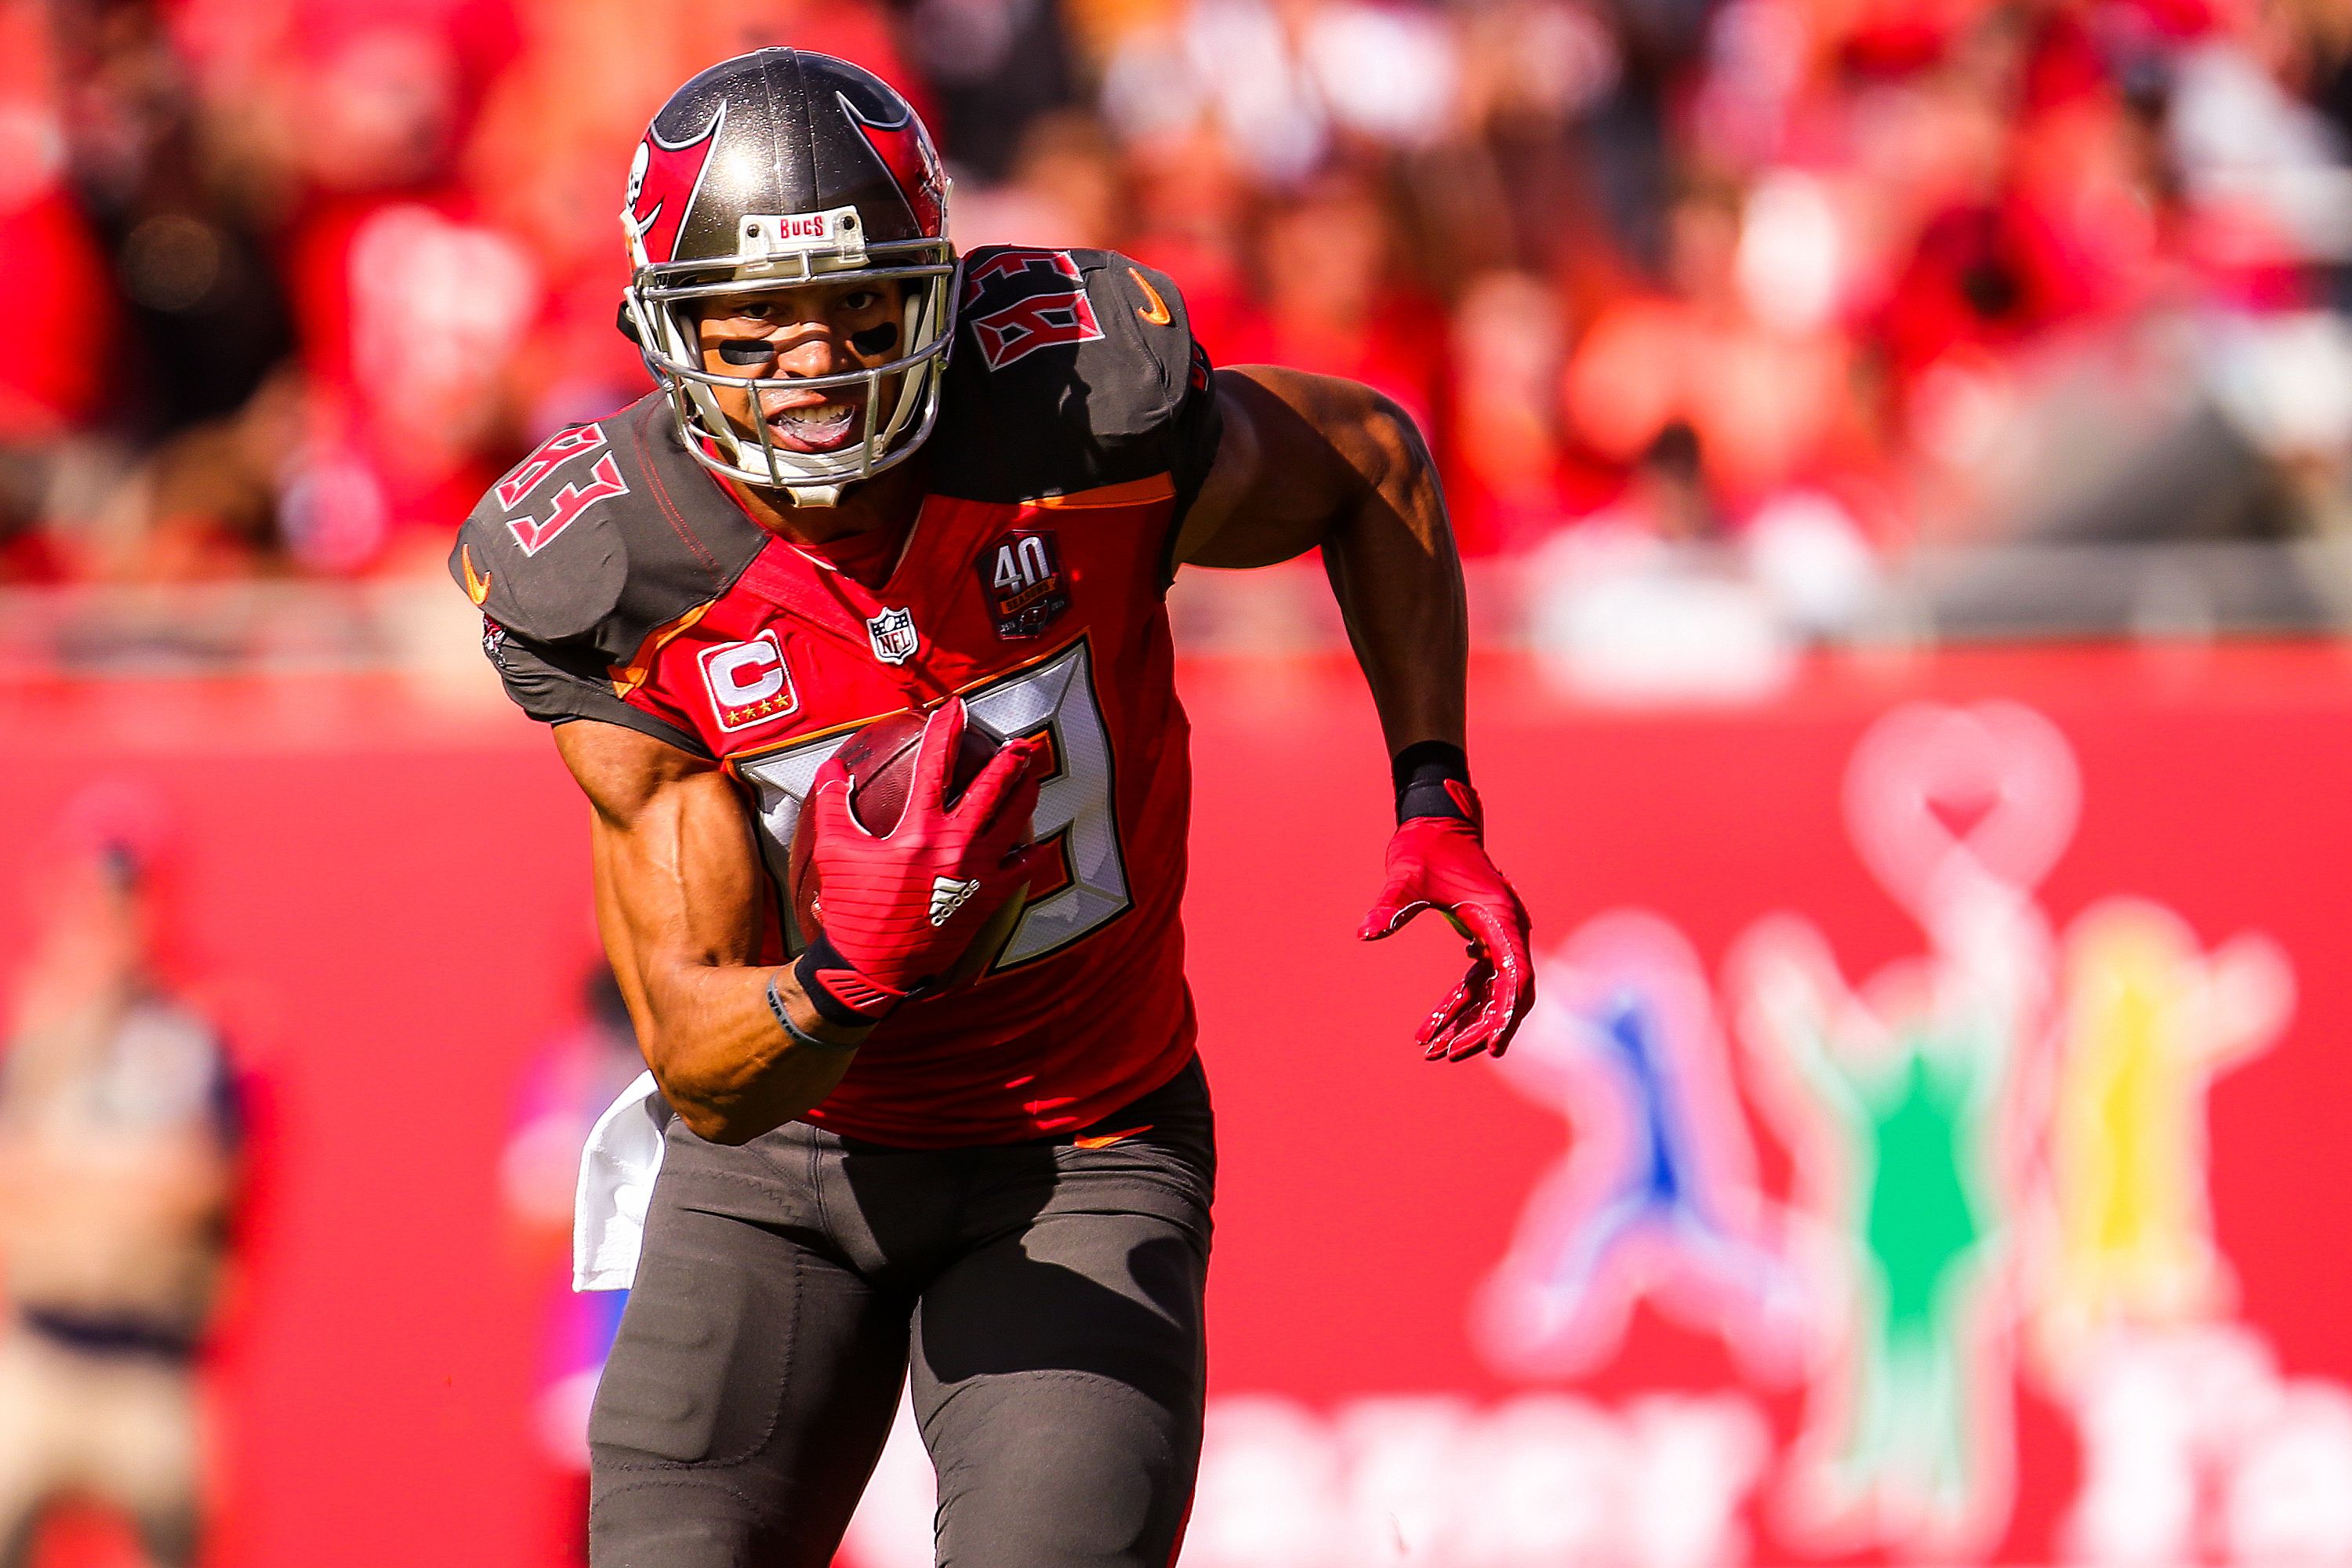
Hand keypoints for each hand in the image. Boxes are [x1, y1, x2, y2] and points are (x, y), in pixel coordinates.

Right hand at [798, 697, 1048, 1019]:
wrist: (874, 967)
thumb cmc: (853, 909)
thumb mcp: (835, 853)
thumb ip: (834, 805)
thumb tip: (833, 769)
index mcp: (918, 830)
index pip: (935, 765)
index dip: (946, 730)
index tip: (955, 708)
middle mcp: (955, 846)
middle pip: (993, 789)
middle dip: (1010, 760)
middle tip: (1022, 742)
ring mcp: (977, 873)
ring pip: (1014, 822)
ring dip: (1025, 795)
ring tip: (1031, 779)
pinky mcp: (989, 898)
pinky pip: (1021, 869)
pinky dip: (1030, 852)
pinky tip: (1034, 842)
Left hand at [1358, 785, 1533, 1060]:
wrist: (1433, 823)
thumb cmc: (1423, 846)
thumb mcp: (1405, 875)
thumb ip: (1390, 903)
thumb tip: (1366, 932)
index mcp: (1500, 917)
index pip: (1515, 977)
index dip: (1506, 1014)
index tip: (1493, 1046)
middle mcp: (1507, 929)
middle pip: (1507, 993)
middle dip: (1481, 1027)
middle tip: (1447, 1055)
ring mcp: (1497, 934)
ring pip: (1491, 991)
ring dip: (1467, 1020)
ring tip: (1433, 1051)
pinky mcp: (1483, 935)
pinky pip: (1477, 979)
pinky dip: (1457, 1003)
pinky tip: (1433, 1024)